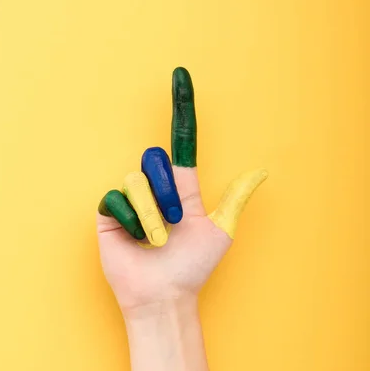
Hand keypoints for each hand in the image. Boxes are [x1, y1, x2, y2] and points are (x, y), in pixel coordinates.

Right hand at [97, 67, 266, 316]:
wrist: (164, 295)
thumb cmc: (192, 267)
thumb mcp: (220, 231)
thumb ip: (234, 199)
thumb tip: (261, 172)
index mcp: (182, 187)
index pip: (181, 140)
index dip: (182, 108)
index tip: (180, 75)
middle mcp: (155, 188)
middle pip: (155, 159)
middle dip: (168, 193)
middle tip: (174, 224)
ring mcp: (131, 200)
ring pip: (137, 179)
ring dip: (153, 213)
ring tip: (156, 239)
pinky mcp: (109, 212)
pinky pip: (117, 198)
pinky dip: (133, 221)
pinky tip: (135, 240)